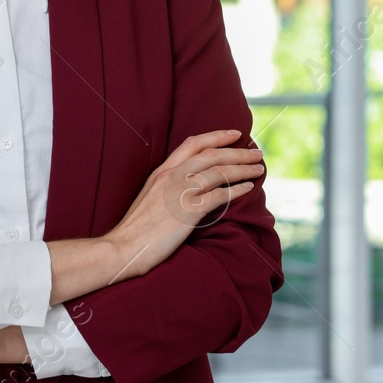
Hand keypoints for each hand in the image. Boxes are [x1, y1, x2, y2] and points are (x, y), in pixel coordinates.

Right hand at [103, 128, 263, 280]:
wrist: (123, 247)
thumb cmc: (136, 229)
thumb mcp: (149, 197)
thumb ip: (167, 186)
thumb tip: (188, 186)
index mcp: (162, 171)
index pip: (192, 143)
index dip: (216, 136)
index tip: (235, 134)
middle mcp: (172, 176)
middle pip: (212, 155)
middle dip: (238, 152)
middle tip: (257, 152)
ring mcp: (180, 192)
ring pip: (219, 172)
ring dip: (243, 168)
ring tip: (259, 168)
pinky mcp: (188, 210)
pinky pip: (220, 195)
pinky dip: (237, 190)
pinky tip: (248, 188)